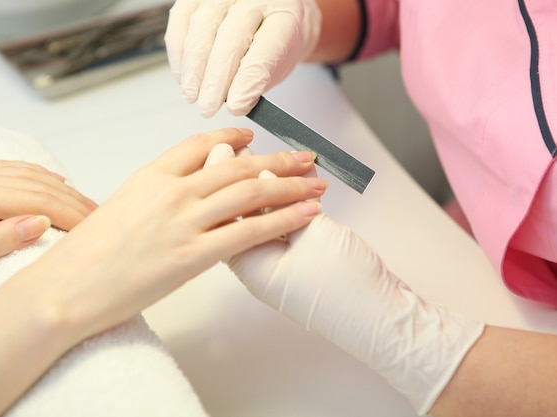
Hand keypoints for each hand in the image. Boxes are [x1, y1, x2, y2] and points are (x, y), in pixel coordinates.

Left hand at [0, 160, 96, 288]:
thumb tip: (39, 223)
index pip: (35, 201)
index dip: (70, 214)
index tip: (95, 230)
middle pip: (37, 184)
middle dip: (74, 202)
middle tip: (102, 220)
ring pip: (28, 173)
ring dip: (62, 189)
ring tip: (87, 207)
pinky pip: (11, 169)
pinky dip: (40, 176)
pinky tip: (56, 184)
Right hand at [17, 128, 327, 340]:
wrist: (65, 289)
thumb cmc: (87, 255)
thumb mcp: (120, 207)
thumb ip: (156, 194)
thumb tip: (187, 188)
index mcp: (150, 176)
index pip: (201, 143)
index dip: (233, 138)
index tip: (253, 139)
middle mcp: (171, 192)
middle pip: (237, 165)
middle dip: (278, 160)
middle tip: (305, 158)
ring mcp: (183, 222)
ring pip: (250, 192)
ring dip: (290, 186)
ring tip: (317, 184)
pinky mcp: (193, 256)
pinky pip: (249, 231)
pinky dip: (284, 219)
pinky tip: (306, 214)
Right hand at [165, 0, 321, 116]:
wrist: (269, 16)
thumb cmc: (275, 40)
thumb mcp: (280, 62)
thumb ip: (260, 79)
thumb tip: (237, 102)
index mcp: (285, 11)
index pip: (265, 48)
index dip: (248, 80)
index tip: (235, 105)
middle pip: (231, 36)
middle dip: (215, 78)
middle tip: (208, 106)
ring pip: (202, 27)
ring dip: (194, 67)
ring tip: (192, 94)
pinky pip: (181, 20)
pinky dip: (179, 52)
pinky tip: (183, 75)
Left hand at [199, 142, 483, 413]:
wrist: (382, 318)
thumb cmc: (346, 286)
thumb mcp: (312, 234)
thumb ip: (282, 203)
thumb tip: (262, 176)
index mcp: (249, 263)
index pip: (228, 211)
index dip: (225, 177)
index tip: (226, 149)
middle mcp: (257, 265)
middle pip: (242, 213)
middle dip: (245, 178)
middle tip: (242, 146)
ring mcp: (276, 265)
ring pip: (266, 217)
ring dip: (273, 187)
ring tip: (274, 158)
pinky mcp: (297, 261)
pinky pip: (286, 225)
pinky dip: (291, 201)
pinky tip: (300, 178)